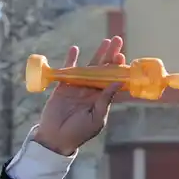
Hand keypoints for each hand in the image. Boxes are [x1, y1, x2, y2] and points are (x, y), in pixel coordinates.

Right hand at [32, 37, 124, 156]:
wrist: (56, 139)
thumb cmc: (79, 133)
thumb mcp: (96, 118)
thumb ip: (105, 100)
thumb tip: (117, 82)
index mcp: (101, 99)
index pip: (112, 80)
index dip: (118, 68)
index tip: (122, 57)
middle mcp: (91, 90)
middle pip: (103, 69)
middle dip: (111, 55)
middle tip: (118, 40)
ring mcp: (77, 87)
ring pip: (89, 67)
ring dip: (97, 54)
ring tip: (105, 41)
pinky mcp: (63, 87)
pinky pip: (68, 71)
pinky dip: (70, 60)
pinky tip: (75, 49)